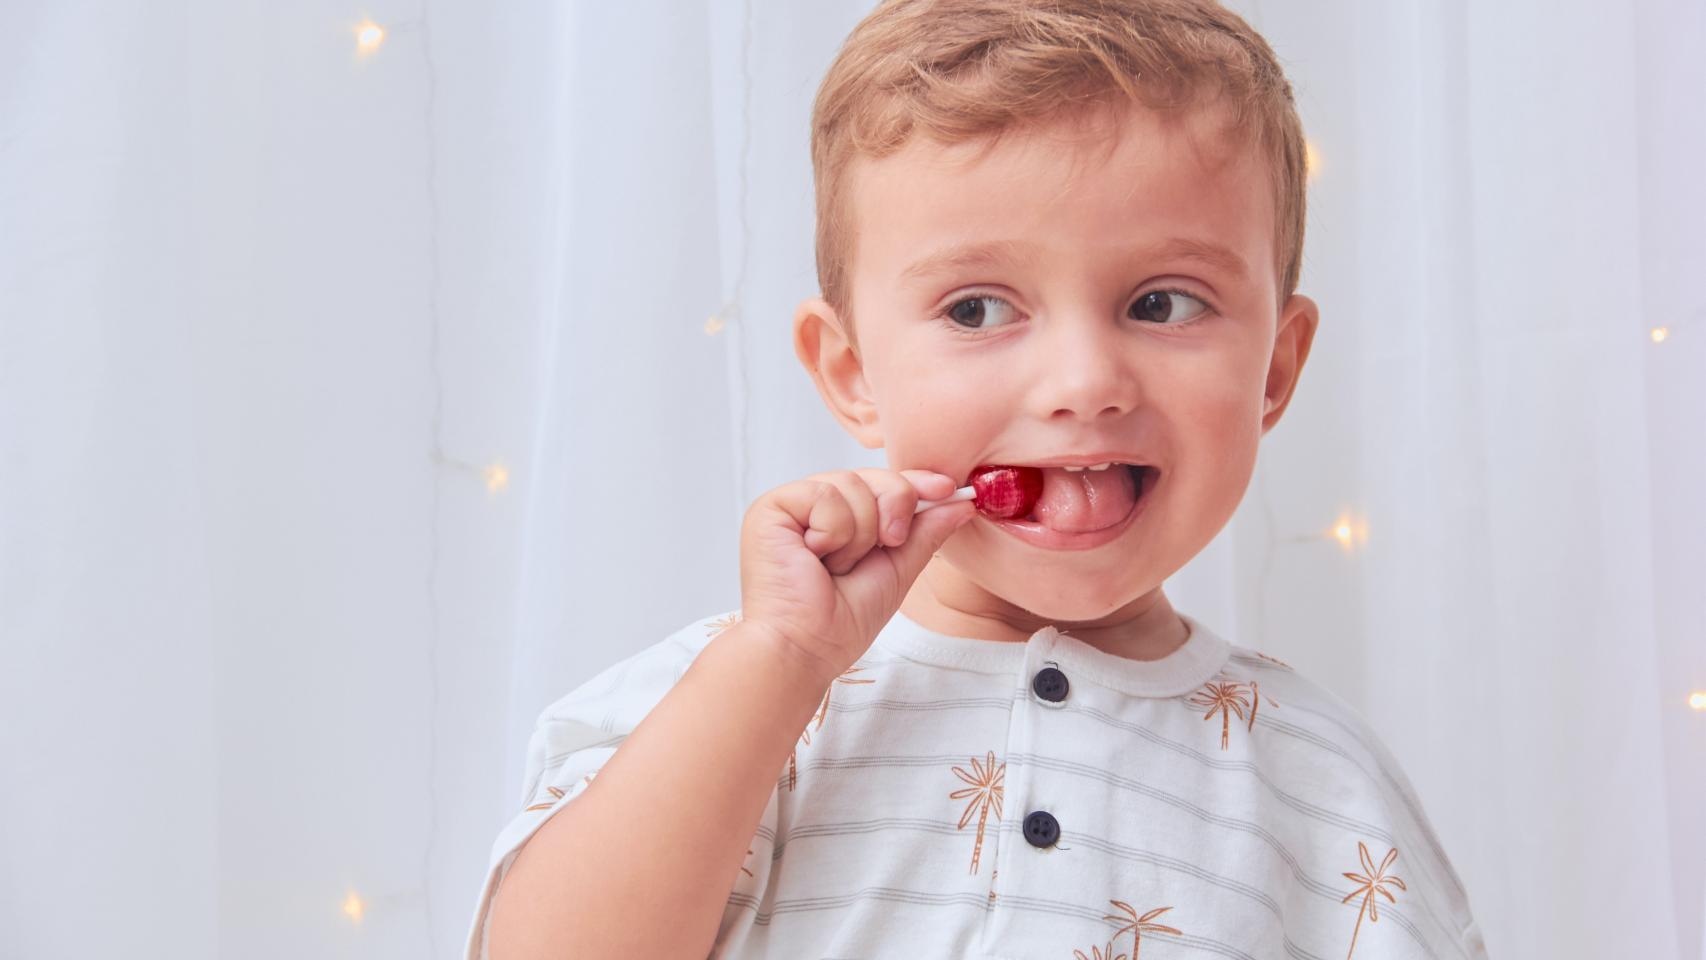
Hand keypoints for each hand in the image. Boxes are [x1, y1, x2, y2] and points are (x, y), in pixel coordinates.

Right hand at [737, 468, 976, 683]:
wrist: (806, 648)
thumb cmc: (841, 623)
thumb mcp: (897, 571)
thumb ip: (925, 533)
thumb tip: (962, 503)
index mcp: (839, 519)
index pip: (881, 484)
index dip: (915, 481)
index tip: (949, 487)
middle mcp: (812, 508)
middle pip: (872, 476)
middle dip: (893, 510)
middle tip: (888, 543)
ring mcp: (791, 505)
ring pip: (851, 483)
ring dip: (859, 534)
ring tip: (837, 566)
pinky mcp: (771, 508)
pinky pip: (824, 494)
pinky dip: (833, 531)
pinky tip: (815, 557)